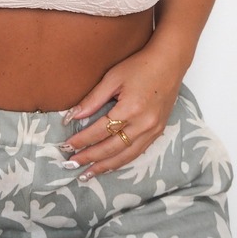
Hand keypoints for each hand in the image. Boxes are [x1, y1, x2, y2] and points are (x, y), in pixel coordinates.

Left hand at [59, 48, 182, 179]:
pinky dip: (121, 161)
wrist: (169, 63)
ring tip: (87, 174)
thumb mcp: (113, 78)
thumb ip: (93, 99)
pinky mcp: (158, 132)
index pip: (100, 131)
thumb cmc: (139, 66)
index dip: (82, 140)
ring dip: (105, 166)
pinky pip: (137, 153)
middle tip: (71, 164)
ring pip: (125, 156)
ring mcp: (152, 131)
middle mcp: (143, 125)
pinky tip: (109, 165)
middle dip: (90, 157)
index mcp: (130, 109)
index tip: (67, 145)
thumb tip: (72, 116)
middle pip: (111, 148)